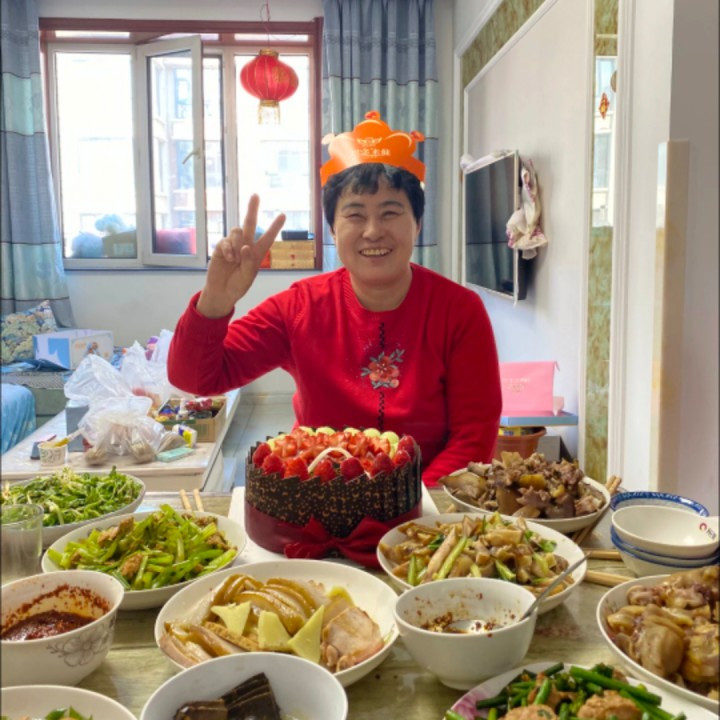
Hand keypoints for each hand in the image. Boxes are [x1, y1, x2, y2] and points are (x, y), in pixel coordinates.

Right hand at [197, 195, 284, 317]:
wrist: (221, 292)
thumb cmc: (238, 285)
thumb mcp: (248, 277)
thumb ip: (249, 261)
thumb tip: (245, 246)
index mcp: (257, 253)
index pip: (268, 238)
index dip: (275, 227)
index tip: (283, 215)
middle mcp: (246, 246)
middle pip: (250, 224)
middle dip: (252, 209)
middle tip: (255, 195)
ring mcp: (233, 245)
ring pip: (237, 231)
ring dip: (238, 243)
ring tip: (235, 259)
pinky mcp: (221, 247)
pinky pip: (226, 241)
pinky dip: (228, 249)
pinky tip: (229, 259)